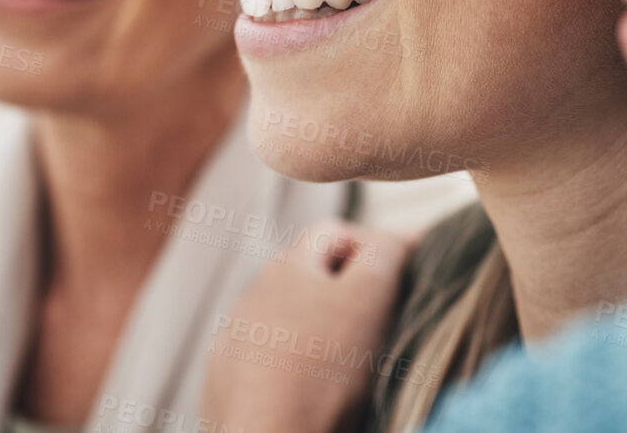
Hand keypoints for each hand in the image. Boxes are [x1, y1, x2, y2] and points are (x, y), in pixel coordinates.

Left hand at [200, 219, 416, 432]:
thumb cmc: (321, 370)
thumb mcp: (368, 298)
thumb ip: (384, 254)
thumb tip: (403, 234)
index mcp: (284, 268)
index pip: (333, 232)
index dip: (372, 246)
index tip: (402, 276)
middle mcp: (250, 299)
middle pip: (306, 278)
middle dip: (344, 291)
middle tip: (380, 322)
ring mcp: (232, 345)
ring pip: (285, 323)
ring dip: (315, 332)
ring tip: (346, 365)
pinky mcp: (224, 389)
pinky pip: (266, 366)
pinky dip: (291, 371)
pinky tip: (311, 394)